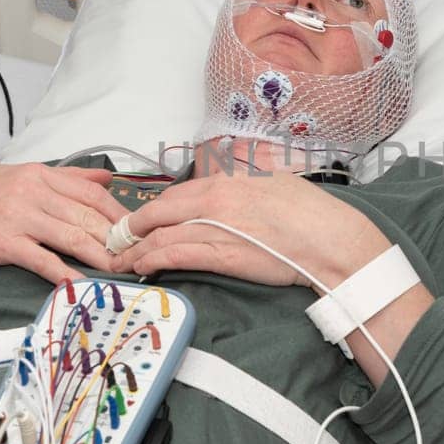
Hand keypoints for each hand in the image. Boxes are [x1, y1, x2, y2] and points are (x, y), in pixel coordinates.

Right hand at [0, 163, 124, 336]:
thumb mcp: (18, 179)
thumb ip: (64, 178)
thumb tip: (105, 178)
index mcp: (37, 174)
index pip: (90, 193)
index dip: (118, 214)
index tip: (135, 231)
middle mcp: (29, 190)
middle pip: (86, 216)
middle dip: (115, 239)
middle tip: (135, 256)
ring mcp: (17, 216)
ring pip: (71, 237)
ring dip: (99, 257)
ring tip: (119, 271)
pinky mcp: (4, 242)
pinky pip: (43, 259)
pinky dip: (65, 273)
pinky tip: (81, 284)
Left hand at [110, 171, 390, 291]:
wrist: (327, 239)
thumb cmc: (309, 214)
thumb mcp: (274, 180)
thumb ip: (245, 179)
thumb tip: (231, 177)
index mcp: (227, 180)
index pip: (176, 193)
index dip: (152, 209)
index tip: (141, 220)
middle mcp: (214, 199)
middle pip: (158, 212)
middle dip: (132, 227)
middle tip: (116, 240)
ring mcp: (215, 226)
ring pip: (160, 235)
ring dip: (135, 249)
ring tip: (121, 260)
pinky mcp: (220, 254)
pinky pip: (174, 254)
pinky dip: (152, 260)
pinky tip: (142, 267)